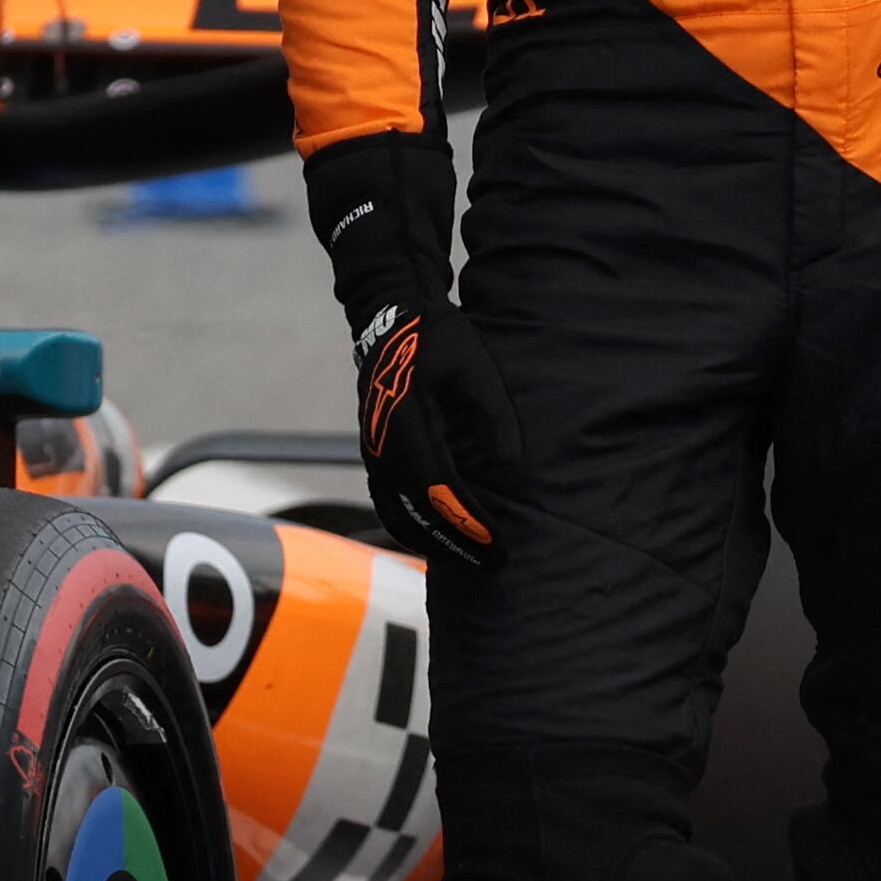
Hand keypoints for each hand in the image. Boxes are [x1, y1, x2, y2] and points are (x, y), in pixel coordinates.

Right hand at [353, 298, 523, 570]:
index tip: (498, 545)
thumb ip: (493, 417)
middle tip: (495, 565)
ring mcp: (373, 453)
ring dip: (434, 544)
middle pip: (417, 514)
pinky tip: (439, 539)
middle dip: (456, 546)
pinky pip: (388, 504)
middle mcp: (383, 446)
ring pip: (398, 516)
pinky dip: (413, 529)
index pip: (440, 489)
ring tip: (472, 561)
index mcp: (408, 424)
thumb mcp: (476, 367)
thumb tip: (507, 470)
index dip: (469, 523)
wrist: (390, 315)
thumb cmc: (438, 336)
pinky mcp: (373, 454)